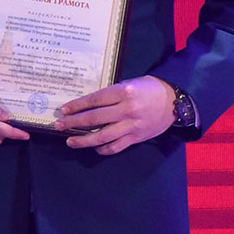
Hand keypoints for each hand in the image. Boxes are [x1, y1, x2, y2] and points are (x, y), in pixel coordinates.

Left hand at [54, 75, 175, 154]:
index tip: (64, 110)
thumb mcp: (130, 84)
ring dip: (83, 140)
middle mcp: (126, 109)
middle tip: (60, 125)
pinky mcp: (136, 138)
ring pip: (101, 136)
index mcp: (124, 92)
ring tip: (70, 141)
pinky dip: (102, 149)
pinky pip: (114, 147)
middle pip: (94, 118)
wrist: (174, 101)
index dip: (77, 105)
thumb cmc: (149, 89)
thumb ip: (112, 95)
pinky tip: (95, 148)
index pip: (94, 100)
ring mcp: (131, 125)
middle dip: (73, 122)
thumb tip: (88, 105)